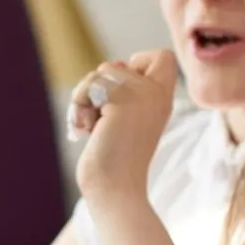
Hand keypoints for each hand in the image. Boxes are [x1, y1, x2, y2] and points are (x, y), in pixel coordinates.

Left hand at [72, 50, 177, 203]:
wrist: (114, 187)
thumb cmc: (114, 158)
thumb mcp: (125, 116)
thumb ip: (125, 89)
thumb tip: (114, 65)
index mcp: (162, 99)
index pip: (162, 57)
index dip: (138, 64)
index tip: (126, 94)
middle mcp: (157, 94)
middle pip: (117, 64)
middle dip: (98, 88)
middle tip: (102, 117)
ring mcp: (141, 96)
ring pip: (100, 73)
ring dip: (86, 98)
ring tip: (94, 126)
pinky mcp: (121, 101)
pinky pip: (91, 84)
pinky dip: (81, 105)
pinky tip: (89, 130)